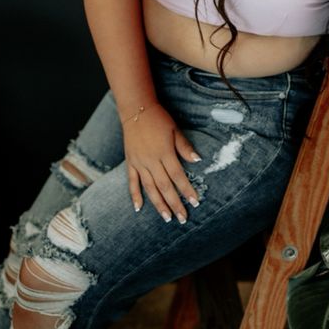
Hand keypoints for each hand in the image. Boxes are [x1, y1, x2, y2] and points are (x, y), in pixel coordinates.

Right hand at [123, 103, 201, 222]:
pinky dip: (135, 195)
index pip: (178, 176)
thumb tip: (197, 160)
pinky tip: (139, 208)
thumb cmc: (159, 119)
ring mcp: (139, 163)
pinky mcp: (130, 162)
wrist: (136, 110)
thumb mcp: (175, 130)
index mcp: (164, 153)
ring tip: (167, 217)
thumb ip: (184, 147)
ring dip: (158, 204)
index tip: (195, 202)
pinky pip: (132, 182)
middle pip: (165, 187)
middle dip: (175, 203)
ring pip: (150, 188)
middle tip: (182, 218)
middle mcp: (151, 161)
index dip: (187, 190)